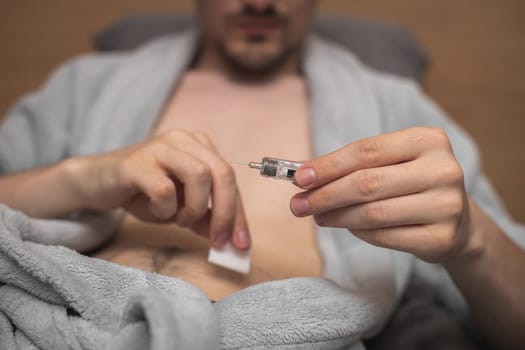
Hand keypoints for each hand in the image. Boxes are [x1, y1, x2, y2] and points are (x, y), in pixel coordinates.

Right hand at [73, 130, 249, 249]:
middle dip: (226, 212)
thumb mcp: (180, 208)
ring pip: (199, 176)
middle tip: (218, 240)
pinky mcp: (135, 162)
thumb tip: (232, 241)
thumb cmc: (143, 192)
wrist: (97, 182)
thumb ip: (205, 218)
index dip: (239, 214)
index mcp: (199, 146)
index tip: (242, 245)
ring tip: (177, 218)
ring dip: (193, 208)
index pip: (230, 179)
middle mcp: (183, 139)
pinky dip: (165, 209)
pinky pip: (164, 189)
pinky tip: (154, 209)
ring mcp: (159, 147)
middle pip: (222, 173)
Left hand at [290, 127, 479, 262]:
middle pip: (367, 183)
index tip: (299, 178)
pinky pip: (384, 236)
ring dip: (336, 216)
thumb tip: (304, 175)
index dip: (329, 165)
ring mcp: (446, 205)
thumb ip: (354, 165)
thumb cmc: (412, 184)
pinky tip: (346, 227)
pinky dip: (358, 232)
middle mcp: (442, 170)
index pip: (367, 151)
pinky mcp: (442, 237)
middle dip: (325, 195)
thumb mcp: (391, 163)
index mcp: (428, 140)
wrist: (457, 221)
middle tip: (298, 205)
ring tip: (317, 216)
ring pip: (373, 213)